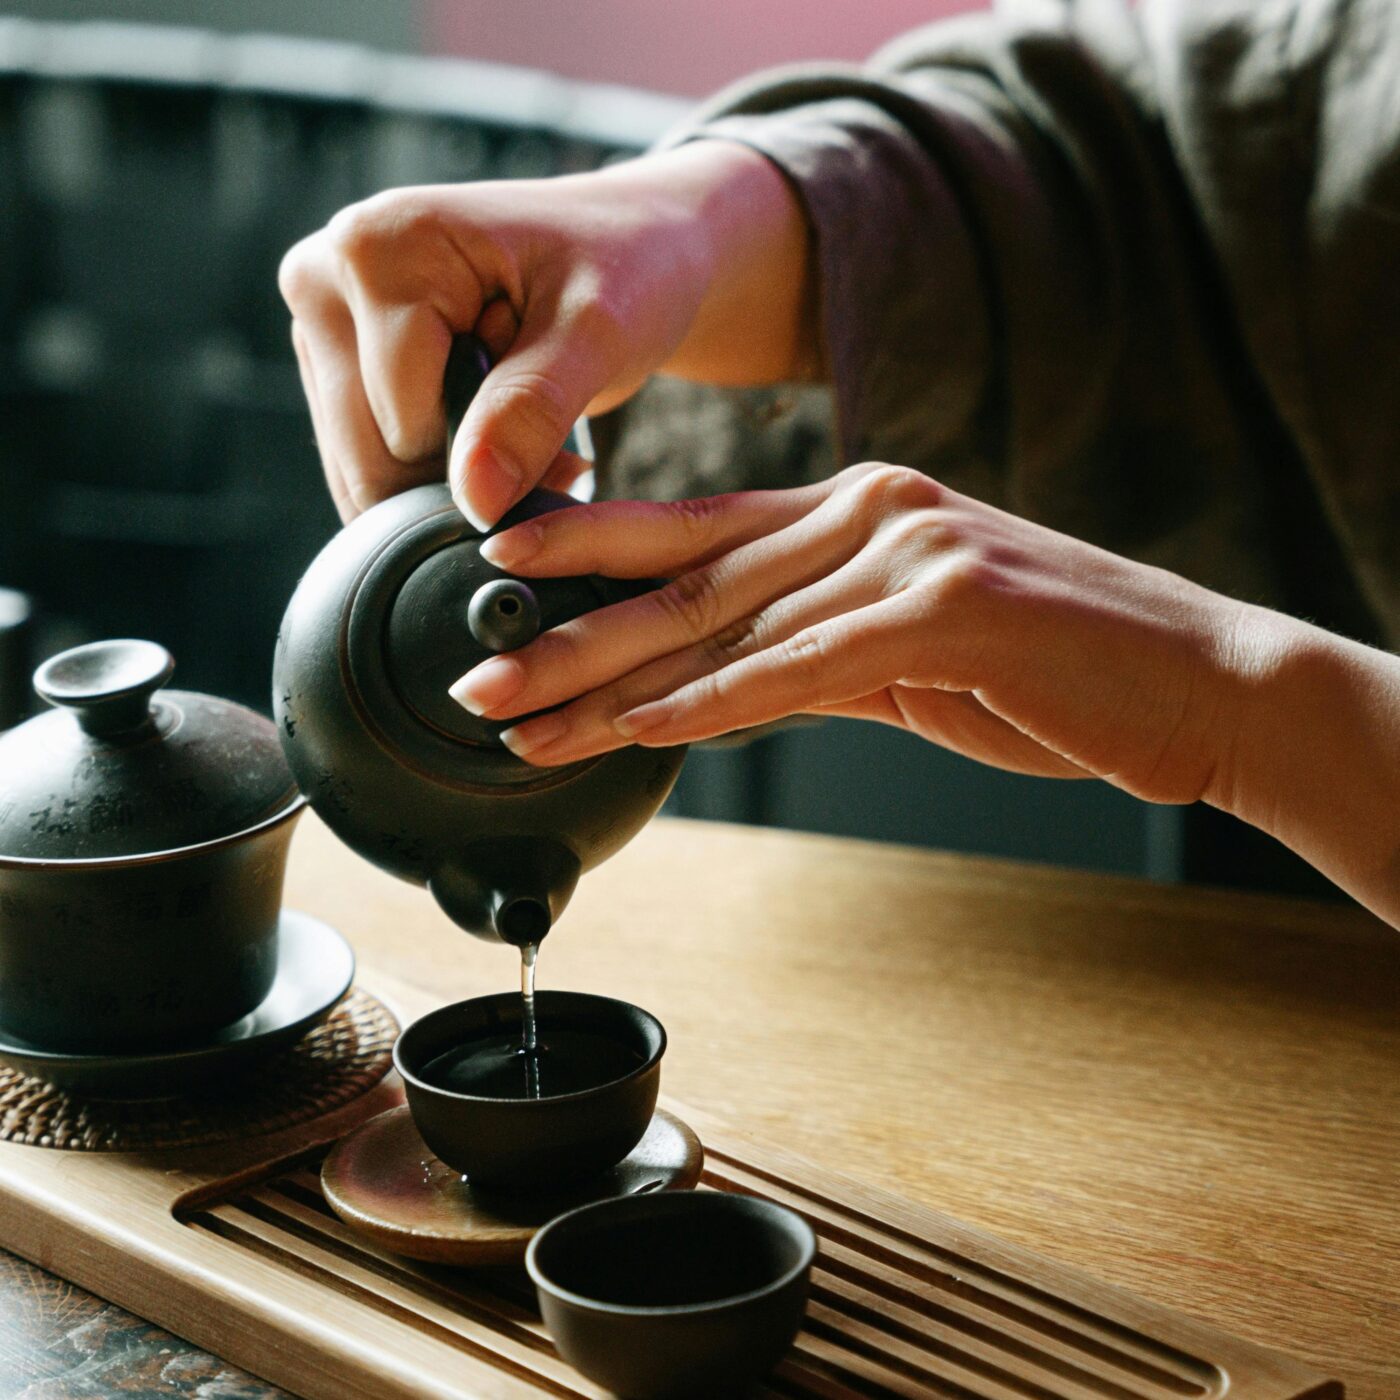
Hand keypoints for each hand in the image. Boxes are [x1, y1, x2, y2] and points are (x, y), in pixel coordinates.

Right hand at [277, 141, 811, 525]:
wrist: (630, 250)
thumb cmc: (623, 271)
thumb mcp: (597, 335)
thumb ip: (531, 410)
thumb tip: (475, 501)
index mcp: (372, 247)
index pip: (403, 421)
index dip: (484, 445)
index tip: (553, 394)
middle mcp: (322, 275)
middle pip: (369, 455)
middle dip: (463, 472)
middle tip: (545, 425)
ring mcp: (322, 321)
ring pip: (364, 472)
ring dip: (452, 479)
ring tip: (522, 423)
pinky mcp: (334, 361)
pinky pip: (367, 465)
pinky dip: (433, 474)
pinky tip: (487, 434)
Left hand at [449, 462, 1256, 803]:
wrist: (1195, 683)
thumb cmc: (1046, 672)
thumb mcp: (908, 652)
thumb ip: (811, 654)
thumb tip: (710, 691)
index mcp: (852, 508)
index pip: (691, 534)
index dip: (582, 554)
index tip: (490, 588)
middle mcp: (867, 509)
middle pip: (683, 577)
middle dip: (566, 634)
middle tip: (472, 678)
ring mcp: (908, 549)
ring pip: (727, 624)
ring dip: (613, 682)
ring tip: (521, 720)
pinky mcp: (950, 610)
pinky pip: (806, 666)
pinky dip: (718, 703)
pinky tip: (642, 729)